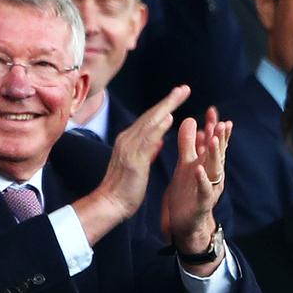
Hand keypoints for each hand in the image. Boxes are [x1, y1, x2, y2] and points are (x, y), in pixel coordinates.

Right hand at [73, 85, 189, 245]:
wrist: (109, 204)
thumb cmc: (123, 189)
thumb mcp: (138, 166)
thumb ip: (148, 151)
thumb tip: (159, 141)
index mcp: (128, 141)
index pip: (149, 120)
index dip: (164, 106)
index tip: (178, 96)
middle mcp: (127, 140)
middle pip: (150, 116)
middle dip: (168, 100)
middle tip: (184, 88)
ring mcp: (129, 149)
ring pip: (150, 123)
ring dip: (166, 107)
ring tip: (180, 94)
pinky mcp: (134, 160)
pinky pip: (148, 140)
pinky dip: (158, 127)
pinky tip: (169, 117)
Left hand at [166, 112, 229, 270]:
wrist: (185, 223)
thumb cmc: (187, 192)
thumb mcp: (186, 164)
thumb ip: (189, 144)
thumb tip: (191, 120)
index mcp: (207, 164)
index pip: (212, 142)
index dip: (214, 127)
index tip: (212, 111)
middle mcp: (212, 174)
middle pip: (217, 153)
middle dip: (219, 137)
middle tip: (221, 122)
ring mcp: (209, 188)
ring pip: (214, 169)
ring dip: (214, 155)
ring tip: (212, 140)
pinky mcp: (202, 202)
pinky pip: (204, 190)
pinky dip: (202, 179)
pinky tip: (199, 169)